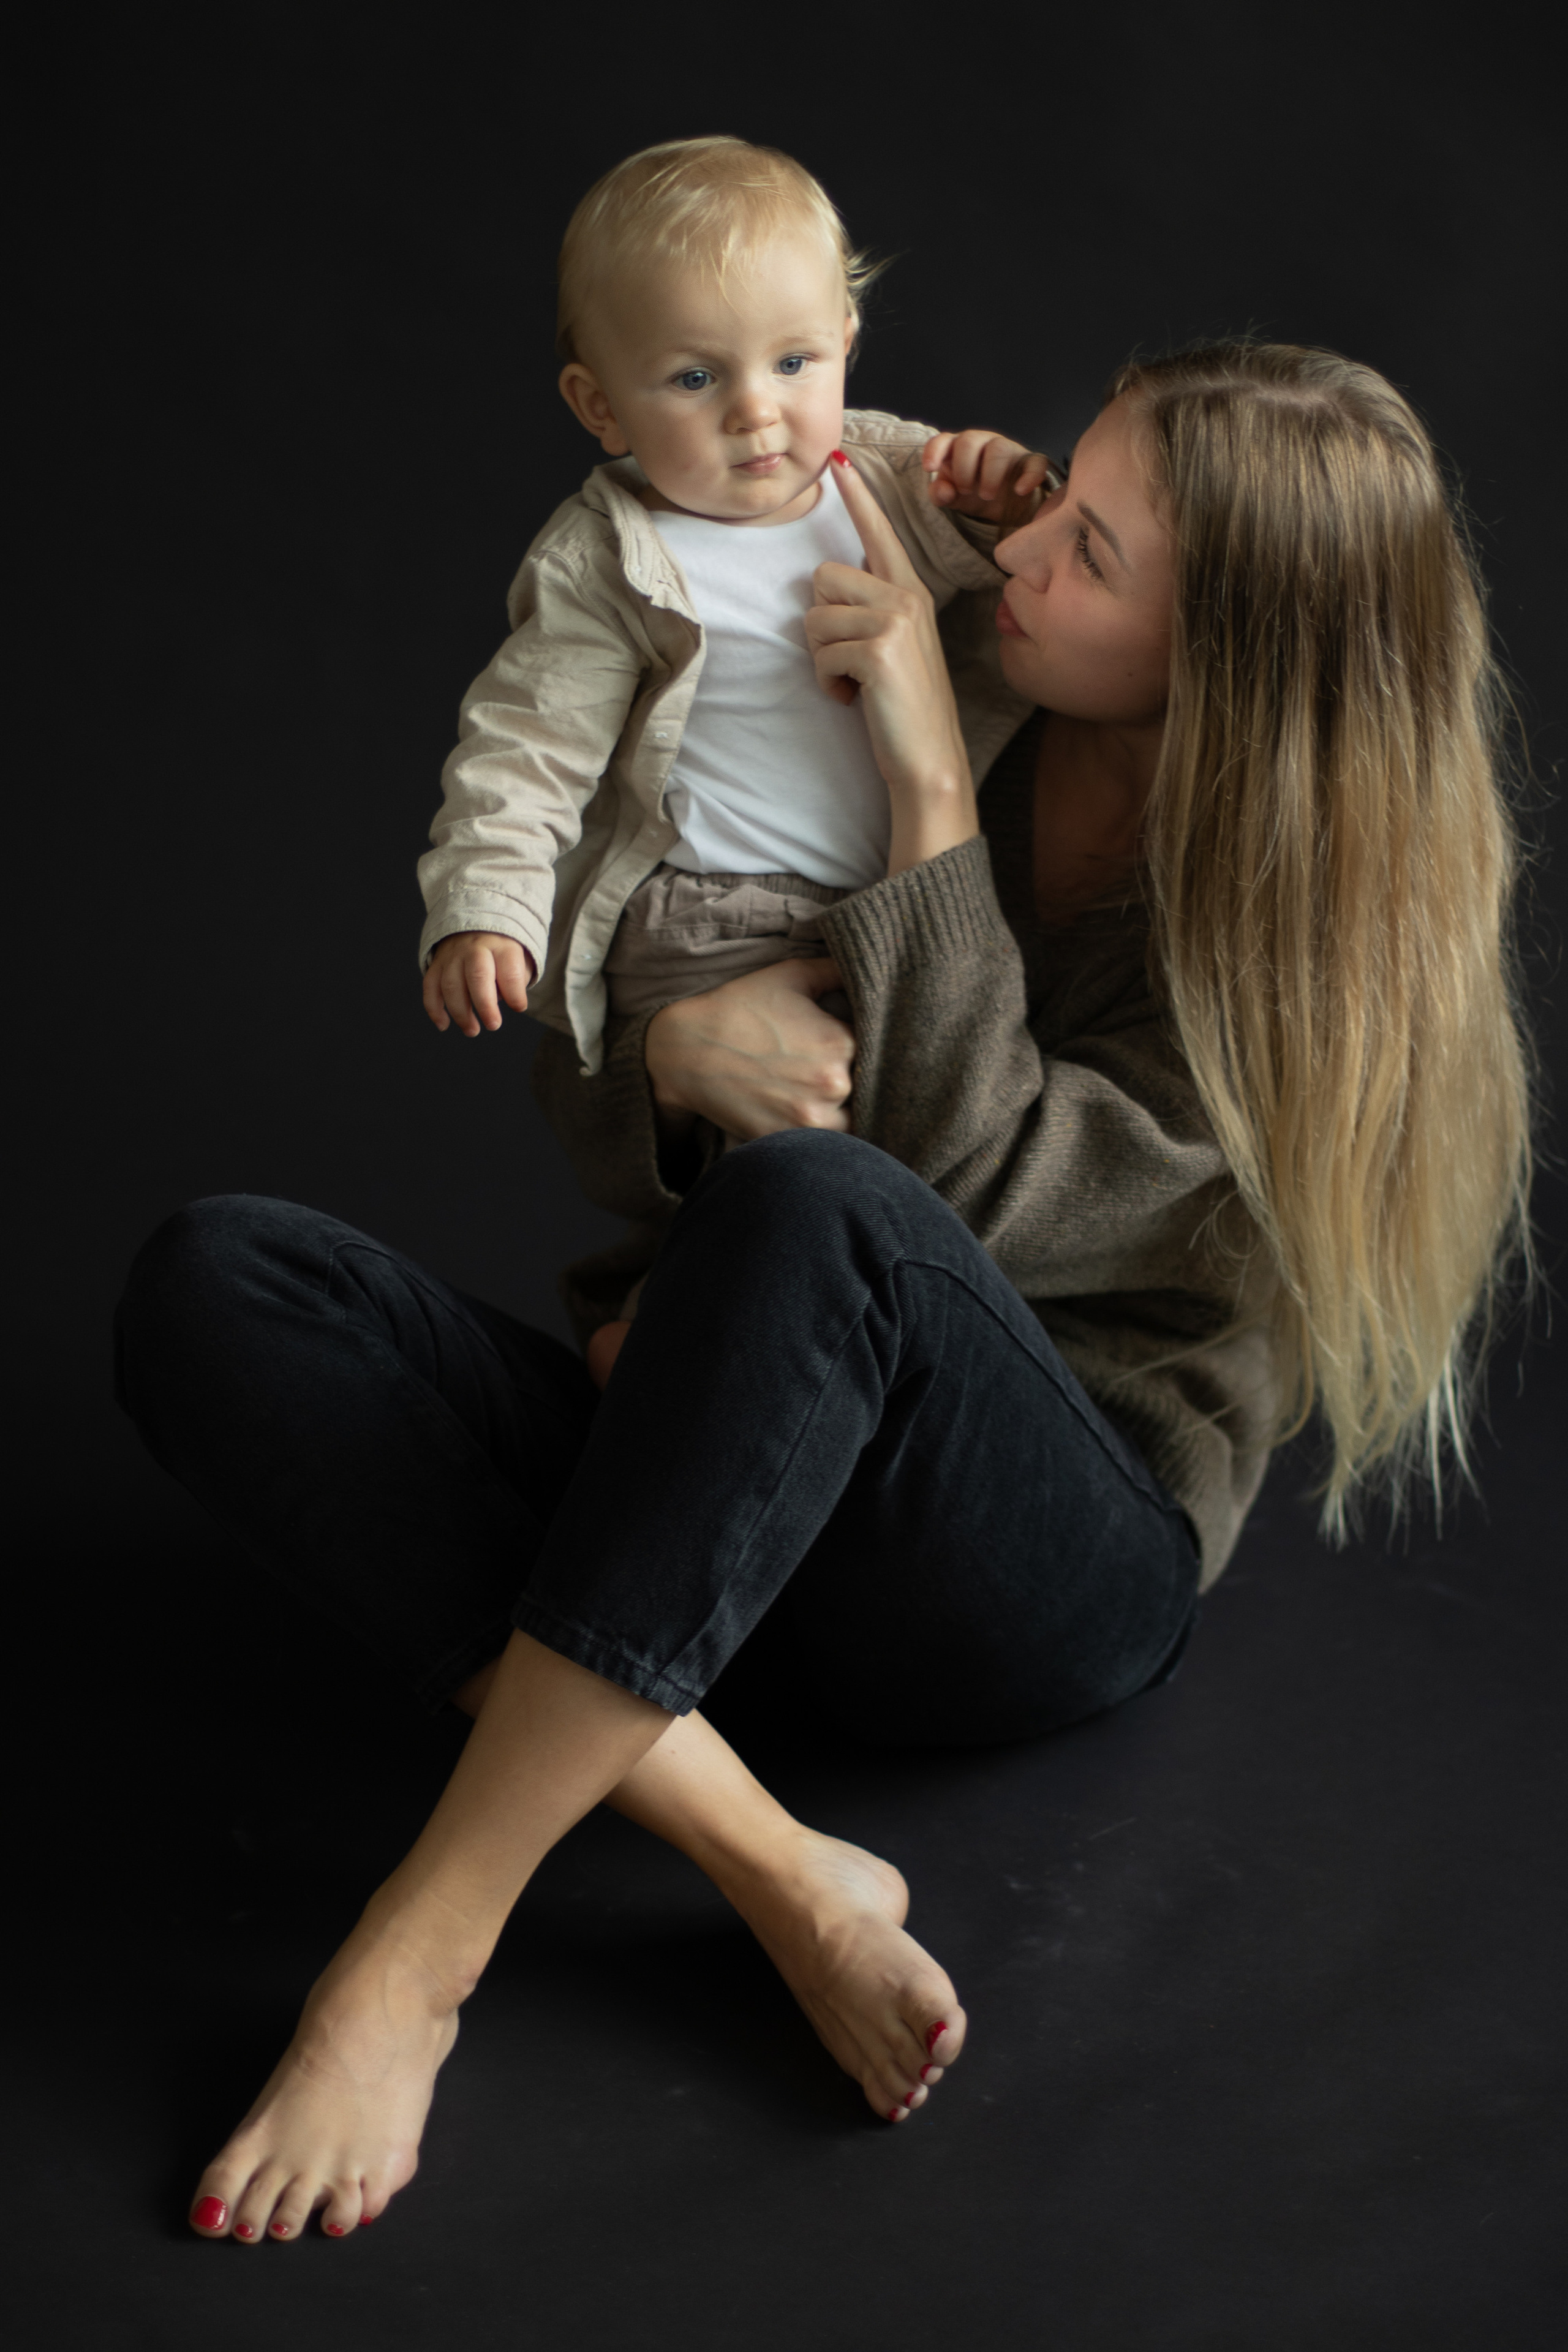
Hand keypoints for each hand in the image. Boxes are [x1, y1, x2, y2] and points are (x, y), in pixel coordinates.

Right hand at [422, 932, 534, 1035]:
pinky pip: (430, 986)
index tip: (519, 1008)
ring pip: (451, 985)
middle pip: (478, 976)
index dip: (515, 993)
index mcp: (501, 946)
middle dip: (485, 1005)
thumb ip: (516, 980)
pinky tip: (444, 1024)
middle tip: (493, 1025)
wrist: (476, 926)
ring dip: (460, 1013)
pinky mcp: (436, 964)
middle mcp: (475, 948)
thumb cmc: (502, 952)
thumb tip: (499, 1000)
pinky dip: (434, 1009)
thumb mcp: (519, 958)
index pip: (509, 971)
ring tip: (472, 1030)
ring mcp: (452, 955)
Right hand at [645, 958, 854, 1140]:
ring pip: (851, 1119)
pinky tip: (798, 1110)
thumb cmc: (737, 1008)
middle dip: (852, 1078)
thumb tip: (866, 968)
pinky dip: (819, 1131)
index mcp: (840, 1042)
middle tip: (820, 1069)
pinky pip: (824, 1145)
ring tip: (811, 1091)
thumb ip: (836, 970)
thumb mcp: (790, 975)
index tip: (839, 1045)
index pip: (875, 1050)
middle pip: (864, 1087)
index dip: (860, 1047)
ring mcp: (812, 1118)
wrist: (684, 1051)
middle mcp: (834, 1083)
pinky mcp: (789, 1141)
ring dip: (840, 1109)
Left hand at [807, 452, 978, 873]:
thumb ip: (876, 608)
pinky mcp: (877, 650)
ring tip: (854, 682)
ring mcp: (894, 621)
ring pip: (815, 617)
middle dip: (820, 623)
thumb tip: (834, 585)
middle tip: (846, 659)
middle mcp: (905, 596)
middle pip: (822, 576)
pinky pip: (821, 653)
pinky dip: (828, 683)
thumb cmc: (905, 707)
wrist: (929, 758)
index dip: (857, 497)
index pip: (877, 533)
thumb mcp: (897, 646)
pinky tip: (854, 698)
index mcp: (910, 592)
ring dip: (822, 658)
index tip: (838, 461)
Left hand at [922, 429, 1053, 531]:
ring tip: (987, 496)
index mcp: (959, 448)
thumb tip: (943, 490)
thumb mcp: (954, 499)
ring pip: (998, 448)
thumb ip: (941, 495)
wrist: (1007, 506)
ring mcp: (1008, 450)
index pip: (944, 440)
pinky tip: (1020, 491)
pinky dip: (1029, 476)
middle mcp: (983, 443)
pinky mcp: (1031, 463)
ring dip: (990, 475)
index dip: (935, 450)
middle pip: (969, 440)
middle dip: (963, 469)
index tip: (930, 468)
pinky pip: (1035, 462)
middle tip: (967, 491)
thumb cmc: (975, 494)